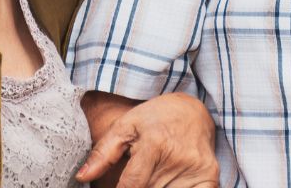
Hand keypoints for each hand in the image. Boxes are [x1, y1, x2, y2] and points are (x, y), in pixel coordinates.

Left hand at [76, 92, 218, 187]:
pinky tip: (168, 182)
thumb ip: (102, 153)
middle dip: (142, 187)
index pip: (131, 186)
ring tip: (154, 176)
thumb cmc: (154, 119)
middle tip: (144, 174)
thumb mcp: (125, 126)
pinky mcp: (210, 176)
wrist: (193, 111)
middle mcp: (178, 156)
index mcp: (155, 143)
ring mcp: (197, 168)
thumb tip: (81, 176)